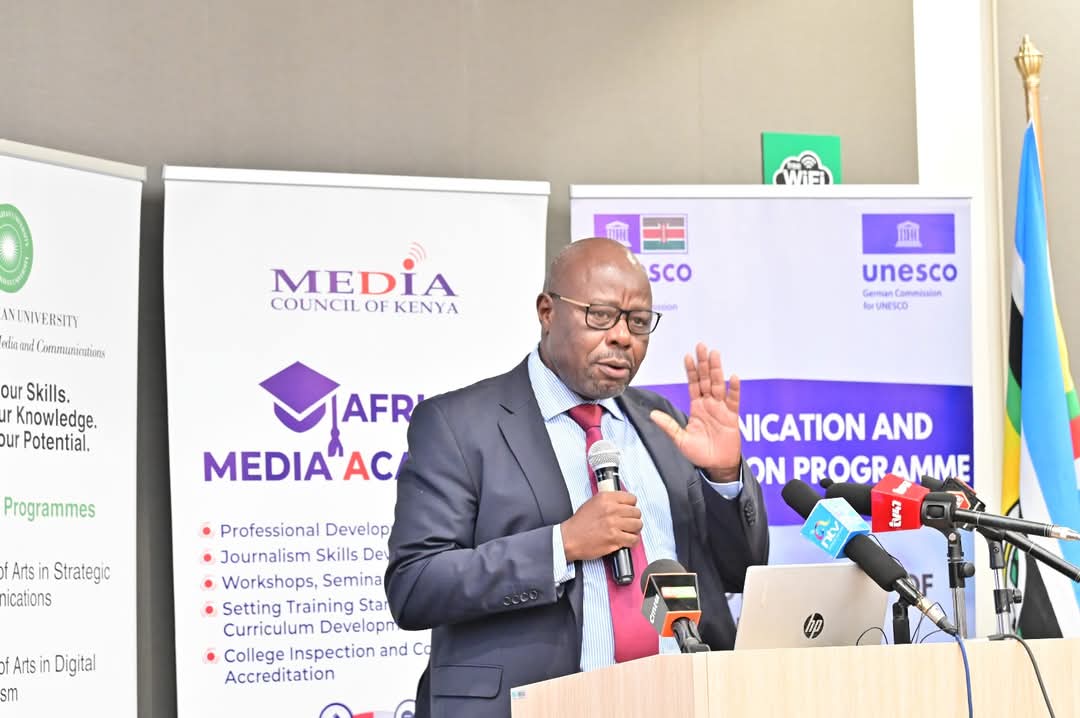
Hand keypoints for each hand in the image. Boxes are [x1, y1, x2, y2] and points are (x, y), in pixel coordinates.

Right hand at [560, 492, 641, 561]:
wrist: (569, 538)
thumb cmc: (579, 523)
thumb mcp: (592, 503)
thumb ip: (608, 501)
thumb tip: (623, 504)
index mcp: (606, 498)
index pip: (631, 498)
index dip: (631, 506)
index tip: (629, 510)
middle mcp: (611, 509)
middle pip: (636, 512)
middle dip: (634, 518)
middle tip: (629, 523)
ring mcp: (613, 524)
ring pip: (637, 525)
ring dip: (635, 530)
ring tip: (629, 532)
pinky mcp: (614, 538)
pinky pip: (633, 539)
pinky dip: (632, 541)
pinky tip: (626, 541)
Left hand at [650, 342, 741, 481]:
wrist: (716, 466)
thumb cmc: (699, 453)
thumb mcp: (680, 440)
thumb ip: (668, 426)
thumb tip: (652, 414)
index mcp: (697, 407)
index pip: (693, 384)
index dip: (690, 370)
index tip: (688, 356)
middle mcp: (709, 404)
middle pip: (706, 379)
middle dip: (703, 363)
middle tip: (702, 346)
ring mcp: (721, 409)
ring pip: (719, 385)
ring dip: (717, 370)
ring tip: (715, 354)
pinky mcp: (732, 417)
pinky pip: (734, 401)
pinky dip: (734, 390)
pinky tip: (733, 378)